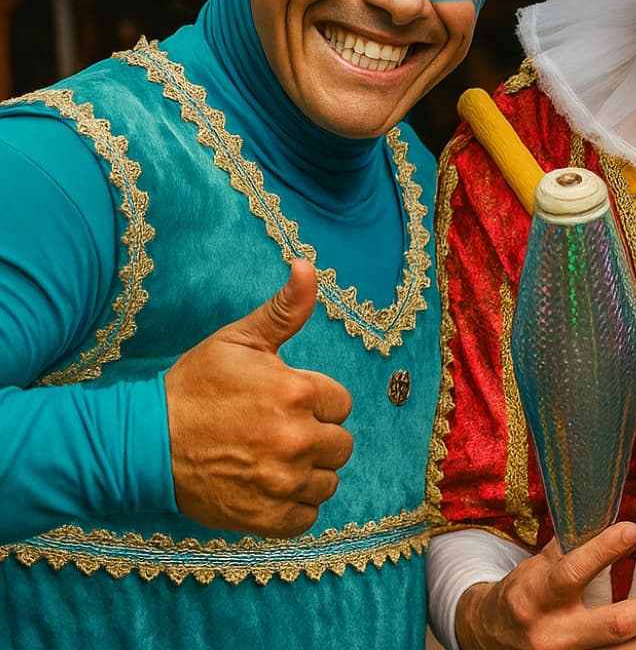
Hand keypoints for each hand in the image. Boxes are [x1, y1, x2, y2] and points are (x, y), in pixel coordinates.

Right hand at [164, 260, 352, 537]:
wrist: (143, 442)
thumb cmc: (194, 387)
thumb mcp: (239, 340)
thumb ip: (285, 310)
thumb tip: (308, 267)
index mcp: (297, 393)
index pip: (341, 404)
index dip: (315, 402)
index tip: (285, 402)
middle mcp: (296, 439)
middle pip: (340, 445)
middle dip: (315, 437)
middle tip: (276, 432)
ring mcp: (282, 482)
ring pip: (327, 482)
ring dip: (307, 473)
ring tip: (270, 459)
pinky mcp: (267, 518)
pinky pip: (307, 517)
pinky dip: (292, 507)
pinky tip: (267, 487)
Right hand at [456, 522, 635, 649]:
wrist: (493, 637)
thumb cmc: (525, 592)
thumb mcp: (538, 565)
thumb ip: (575, 547)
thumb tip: (620, 521)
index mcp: (534, 598)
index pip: (570, 575)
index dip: (602, 552)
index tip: (634, 529)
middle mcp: (552, 635)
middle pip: (617, 624)